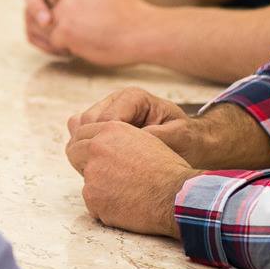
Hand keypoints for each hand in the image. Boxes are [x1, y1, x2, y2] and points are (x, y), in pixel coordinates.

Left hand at [20, 0, 154, 65]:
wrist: (144, 33)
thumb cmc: (128, 13)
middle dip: (33, 8)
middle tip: (45, 22)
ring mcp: (65, 8)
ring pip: (39, 20)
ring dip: (47, 32)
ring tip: (63, 42)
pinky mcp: (65, 30)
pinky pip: (52, 41)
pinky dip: (60, 49)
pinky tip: (73, 53)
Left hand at [64, 120, 190, 237]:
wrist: (177, 196)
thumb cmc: (167, 169)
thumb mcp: (144, 139)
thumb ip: (117, 135)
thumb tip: (98, 136)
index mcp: (110, 130)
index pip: (81, 132)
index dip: (87, 144)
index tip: (93, 154)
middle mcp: (96, 148)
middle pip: (74, 152)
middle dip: (84, 162)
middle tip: (105, 174)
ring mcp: (92, 174)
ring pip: (86, 180)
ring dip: (100, 186)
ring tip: (127, 192)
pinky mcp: (93, 198)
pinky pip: (94, 203)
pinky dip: (106, 206)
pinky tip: (128, 205)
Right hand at [69, 85, 206, 163]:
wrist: (190, 142)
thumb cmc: (186, 139)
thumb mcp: (177, 137)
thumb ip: (151, 137)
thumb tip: (126, 144)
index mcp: (132, 98)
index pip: (105, 120)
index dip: (110, 145)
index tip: (124, 165)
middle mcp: (114, 101)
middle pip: (87, 123)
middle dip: (97, 147)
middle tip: (116, 170)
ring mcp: (105, 112)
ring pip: (79, 130)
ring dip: (91, 150)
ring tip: (112, 168)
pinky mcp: (100, 126)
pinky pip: (82, 137)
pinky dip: (89, 151)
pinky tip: (106, 165)